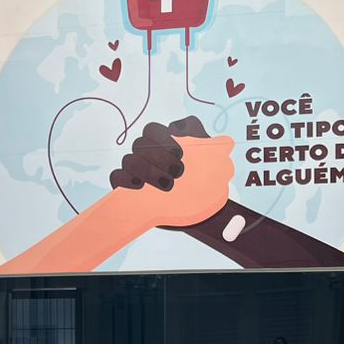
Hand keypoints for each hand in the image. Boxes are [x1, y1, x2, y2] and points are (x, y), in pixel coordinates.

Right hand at [110, 116, 234, 228]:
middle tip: (178, 172)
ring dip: (146, 171)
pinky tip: (140, 187)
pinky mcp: (128, 188)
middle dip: (158, 156)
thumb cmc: (205, 184)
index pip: (154, 130)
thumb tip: (226, 142)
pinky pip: (116, 177)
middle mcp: (148, 154)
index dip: (164, 138)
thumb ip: (215, 148)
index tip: (181, 153)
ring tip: (167, 186)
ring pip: (129, 160)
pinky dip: (125, 180)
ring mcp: (137, 171)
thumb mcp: (215, 164)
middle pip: (140, 144)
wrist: (197, 212)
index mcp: (166, 142)